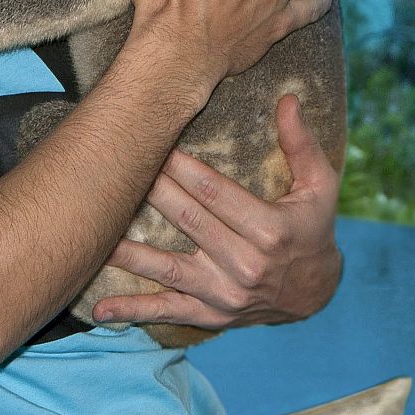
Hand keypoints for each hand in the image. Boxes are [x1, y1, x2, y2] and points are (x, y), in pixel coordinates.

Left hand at [91, 95, 342, 329]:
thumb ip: (301, 143)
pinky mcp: (211, 314)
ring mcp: (225, 294)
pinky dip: (133, 312)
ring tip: (94, 234)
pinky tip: (100, 309)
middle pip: (187, 221)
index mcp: (270, 230)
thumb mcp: (320, 186)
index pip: (215, 192)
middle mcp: (246, 265)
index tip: (153, 142)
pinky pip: (168, 311)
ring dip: (129, 252)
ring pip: (168, 268)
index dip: (181, 167)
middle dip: (150, 190)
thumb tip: (289, 99)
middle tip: (116, 167)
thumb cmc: (313, 228)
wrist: (316, 293)